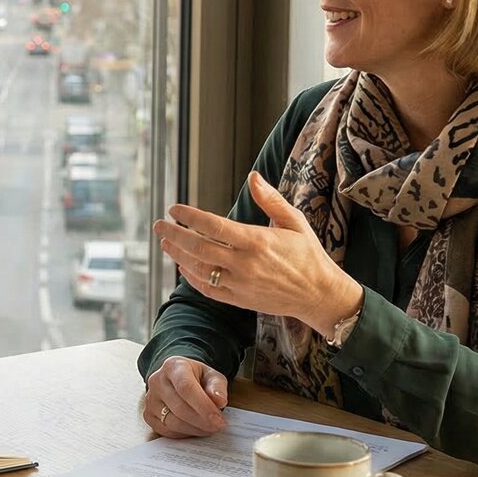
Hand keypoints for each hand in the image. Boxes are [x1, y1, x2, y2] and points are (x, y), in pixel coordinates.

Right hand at [143, 356, 229, 436]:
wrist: (177, 378)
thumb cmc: (196, 377)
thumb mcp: (211, 376)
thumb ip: (217, 387)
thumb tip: (219, 401)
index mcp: (173, 366)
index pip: (186, 388)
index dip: (203, 406)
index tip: (218, 419)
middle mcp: (157, 381)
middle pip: (179, 407)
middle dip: (201, 421)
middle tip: (218, 426)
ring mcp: (150, 399)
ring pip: (172, 422)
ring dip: (194, 429)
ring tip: (209, 428)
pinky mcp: (148, 415)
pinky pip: (166, 431)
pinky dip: (184, 434)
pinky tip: (196, 429)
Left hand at [152, 171, 361, 335]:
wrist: (319, 294)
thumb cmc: (308, 254)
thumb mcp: (294, 222)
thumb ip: (271, 200)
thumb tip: (253, 176)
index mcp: (257, 241)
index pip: (214, 226)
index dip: (190, 217)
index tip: (174, 208)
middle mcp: (245, 264)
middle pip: (199, 248)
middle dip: (175, 234)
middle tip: (159, 224)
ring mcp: (240, 285)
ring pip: (200, 269)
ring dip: (178, 255)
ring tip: (166, 242)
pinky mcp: (239, 300)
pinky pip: (208, 289)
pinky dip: (192, 278)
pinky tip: (183, 266)